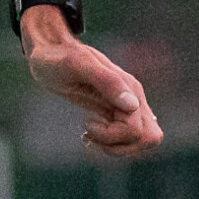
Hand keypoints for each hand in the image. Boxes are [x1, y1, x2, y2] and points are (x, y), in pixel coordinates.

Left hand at [22, 12, 162, 156]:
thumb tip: (133, 106)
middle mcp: (134, 97)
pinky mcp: (118, 111)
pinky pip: (130, 138)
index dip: (111, 135)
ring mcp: (128, 105)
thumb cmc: (58, 58)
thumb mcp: (76, 65)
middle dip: (118, 145)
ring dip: (116, 147)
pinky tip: (90, 133)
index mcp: (130, 88)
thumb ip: (107, 81)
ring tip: (89, 134)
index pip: (136, 130)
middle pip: (148, 138)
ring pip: (142, 141)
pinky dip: (112, 144)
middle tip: (90, 132)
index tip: (87, 122)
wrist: (50, 51)